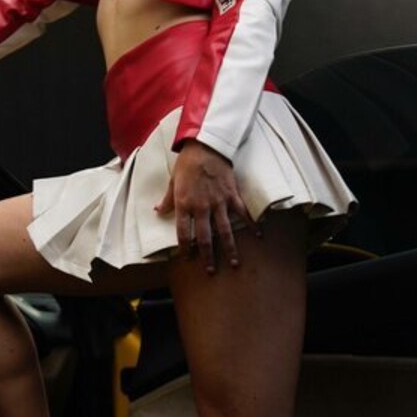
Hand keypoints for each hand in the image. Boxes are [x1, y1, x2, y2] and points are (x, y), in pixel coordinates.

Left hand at [154, 140, 257, 273]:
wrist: (206, 145)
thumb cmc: (187, 163)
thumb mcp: (173, 181)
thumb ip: (167, 199)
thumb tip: (158, 211)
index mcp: (184, 204)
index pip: (183, 232)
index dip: (184, 247)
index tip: (187, 257)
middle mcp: (201, 207)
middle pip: (204, 237)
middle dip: (207, 255)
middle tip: (211, 271)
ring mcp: (218, 202)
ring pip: (224, 230)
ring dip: (229, 248)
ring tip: (235, 263)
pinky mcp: (232, 195)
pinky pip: (242, 213)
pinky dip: (251, 225)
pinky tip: (258, 236)